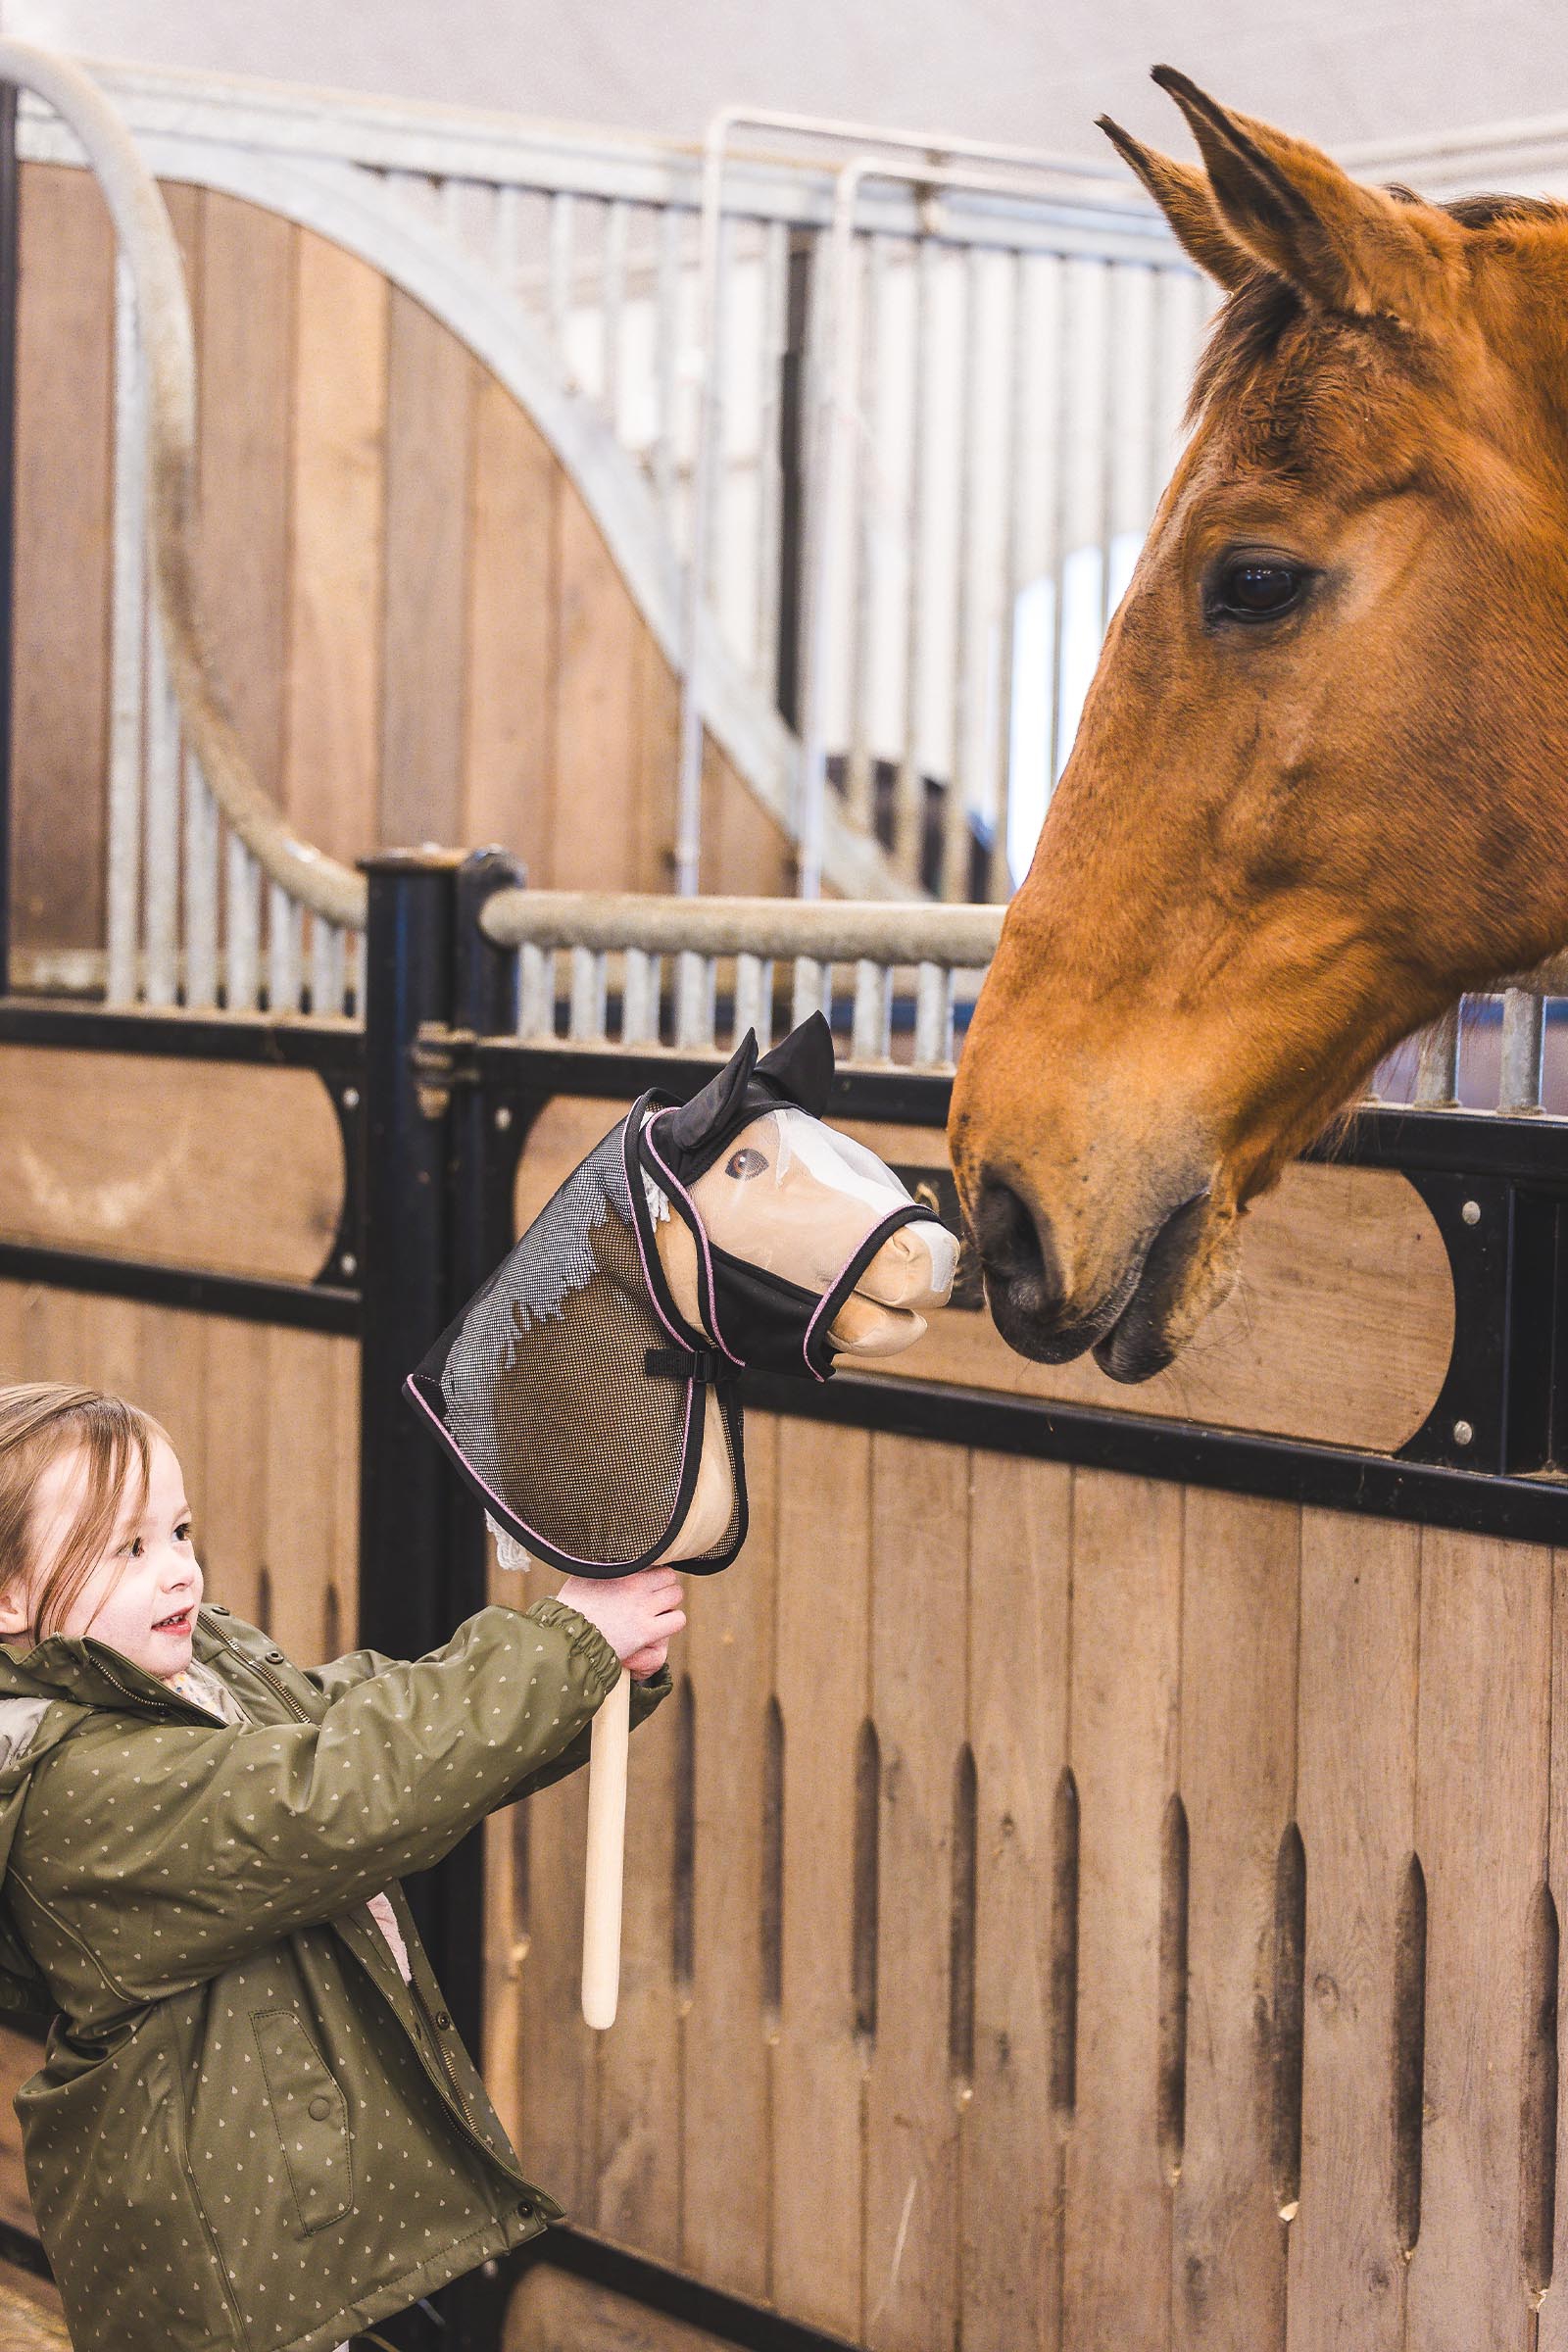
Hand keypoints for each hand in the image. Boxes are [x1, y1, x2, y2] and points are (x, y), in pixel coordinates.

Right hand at [556, 1567, 685, 1682]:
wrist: (567, 1639)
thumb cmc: (570, 1609)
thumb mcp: (581, 1576)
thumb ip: (599, 1564)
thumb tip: (604, 1553)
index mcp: (621, 1570)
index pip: (652, 1560)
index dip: (649, 1571)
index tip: (643, 1580)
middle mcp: (635, 1585)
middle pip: (669, 1575)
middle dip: (663, 1585)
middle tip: (653, 1596)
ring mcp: (643, 1608)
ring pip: (676, 1595)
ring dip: (669, 1602)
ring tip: (657, 1610)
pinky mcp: (647, 1631)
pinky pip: (677, 1619)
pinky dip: (672, 1622)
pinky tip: (660, 1626)